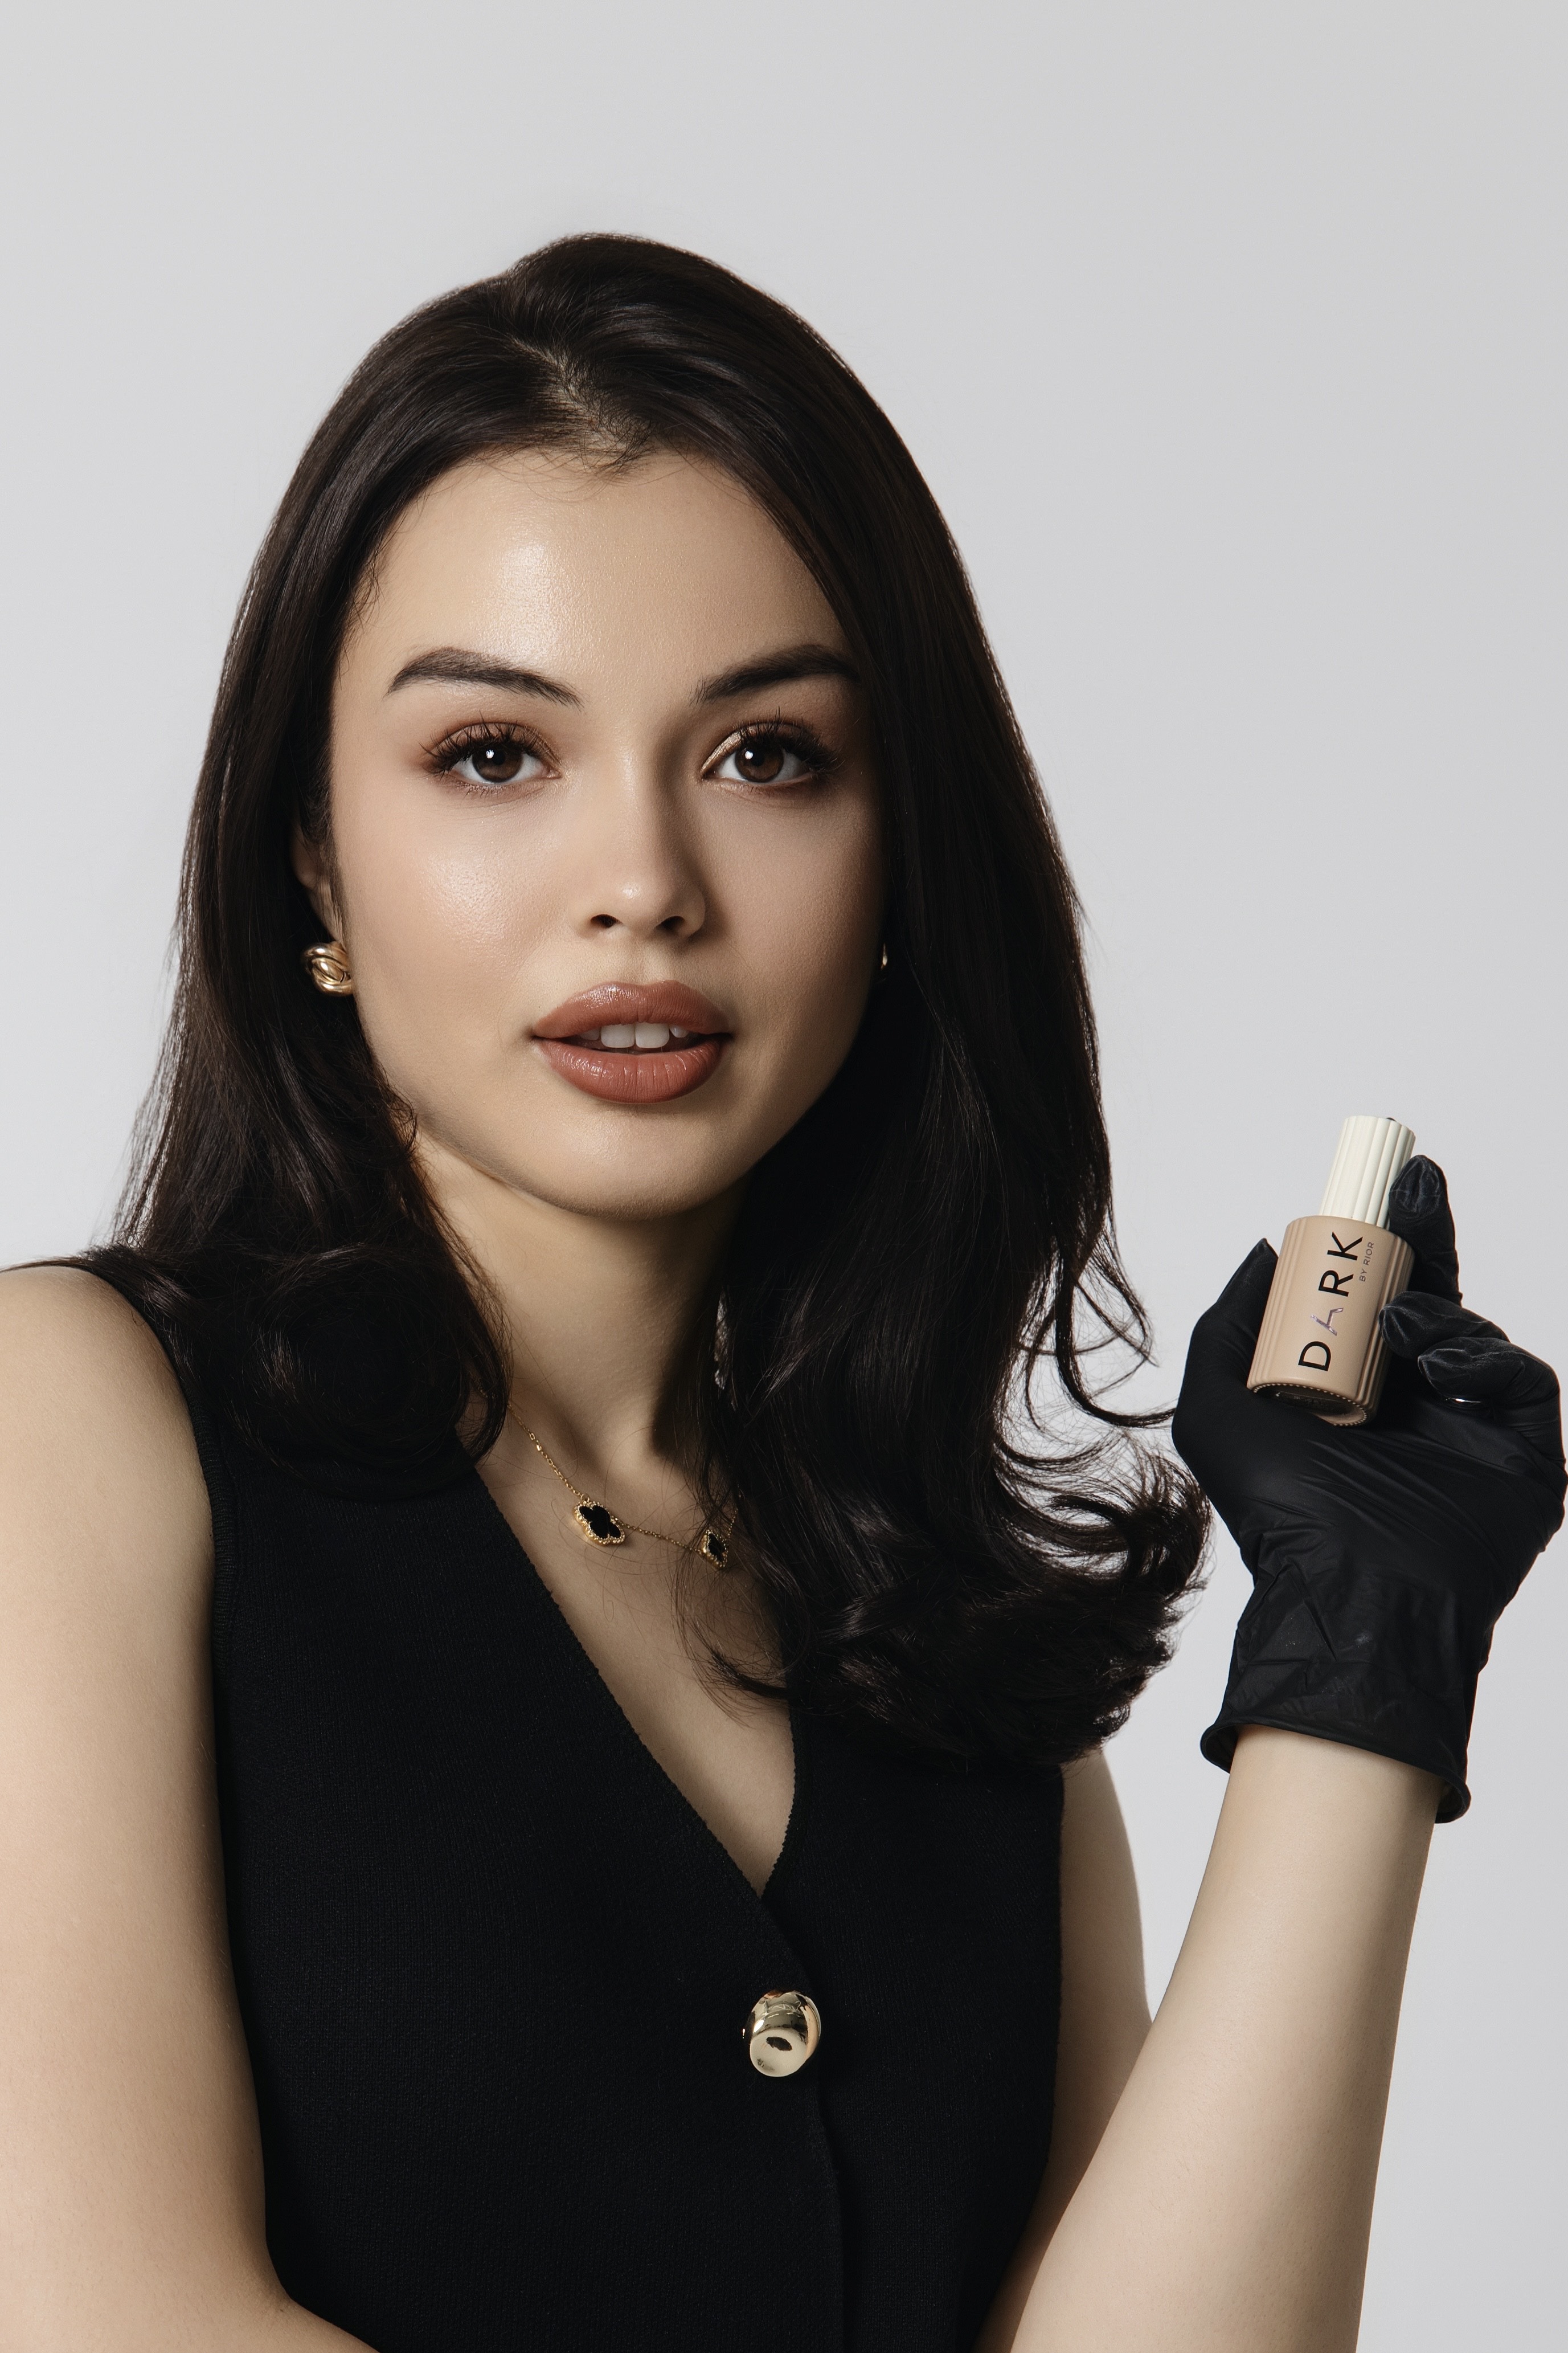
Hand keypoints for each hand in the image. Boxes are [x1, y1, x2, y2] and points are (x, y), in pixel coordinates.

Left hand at [1172, 1157, 1564, 1817]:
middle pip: (1429, 1292)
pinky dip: (1483, 1361)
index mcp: (1347, 1390)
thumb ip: (1229, 1324)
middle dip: (1423, 1232)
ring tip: (1399, 1332)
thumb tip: (1265, 1250)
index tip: (1374, 1187)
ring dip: (1435, 1313)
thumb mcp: (1217, 1408)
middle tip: (1413, 1181)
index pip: (1368, 1299)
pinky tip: (1441, 1370)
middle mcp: (1411, 1403)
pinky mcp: (1523, 1449)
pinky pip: (1521, 1376)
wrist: (1351, 1585)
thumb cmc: (1278, 1512)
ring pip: (1470, 1330)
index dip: (1375, 1242)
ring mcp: (1470, 1425)